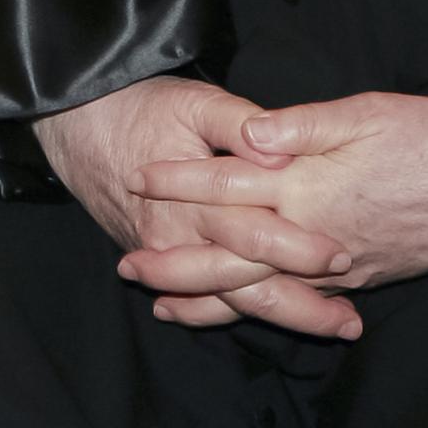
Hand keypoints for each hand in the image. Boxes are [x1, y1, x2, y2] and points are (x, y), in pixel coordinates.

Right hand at [35, 77, 361, 339]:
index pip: (255, 235)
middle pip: (244, 285)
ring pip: (224, 300)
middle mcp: (178, 240)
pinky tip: (261, 323)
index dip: (299, 249)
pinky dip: (226, 314)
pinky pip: (196, 298)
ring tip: (327, 326)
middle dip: (299, 306)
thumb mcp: (196, 101)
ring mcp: (164, 257)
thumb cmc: (144, 106)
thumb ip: (239, 126)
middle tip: (349, 321)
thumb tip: (278, 155)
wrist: (78, 124)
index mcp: (195, 201)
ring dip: (276, 315)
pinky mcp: (157, 258)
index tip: (343, 259)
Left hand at [135, 90, 427, 297]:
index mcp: (310, 188)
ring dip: (202, 296)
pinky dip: (253, 309)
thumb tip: (246, 133)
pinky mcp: (357, 279)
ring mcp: (336, 266)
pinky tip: (233, 311)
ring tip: (158, 299)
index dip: (183, 181)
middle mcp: (313, 237)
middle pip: (228, 256)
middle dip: (175, 258)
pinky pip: (290, 302)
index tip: (141, 175)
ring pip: (255, 290)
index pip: (230, 187)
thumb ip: (304, 124)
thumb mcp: (372, 111)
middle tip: (126, 263)